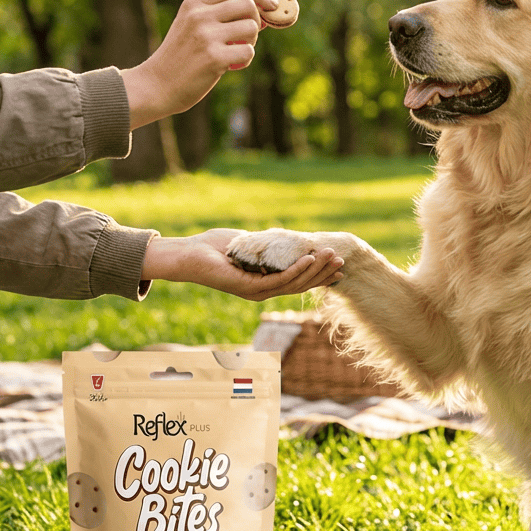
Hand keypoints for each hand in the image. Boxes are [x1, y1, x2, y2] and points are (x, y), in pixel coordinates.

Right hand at [121, 0, 277, 128]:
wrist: (156, 85)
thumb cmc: (180, 58)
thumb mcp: (191, 27)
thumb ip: (219, 16)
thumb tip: (261, 14)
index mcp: (194, 3)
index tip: (272, 4)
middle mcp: (200, 15)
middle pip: (248, 4)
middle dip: (257, 21)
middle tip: (247, 38)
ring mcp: (207, 36)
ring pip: (251, 27)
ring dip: (251, 42)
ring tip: (235, 54)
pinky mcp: (214, 58)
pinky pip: (248, 52)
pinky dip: (245, 61)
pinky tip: (230, 67)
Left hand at [140, 229, 342, 301]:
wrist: (188, 255)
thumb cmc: (214, 247)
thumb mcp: (248, 243)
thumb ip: (267, 245)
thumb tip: (284, 238)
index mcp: (264, 284)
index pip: (298, 282)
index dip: (319, 276)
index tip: (339, 268)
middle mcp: (262, 292)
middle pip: (301, 285)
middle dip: (323, 273)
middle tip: (342, 260)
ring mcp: (255, 292)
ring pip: (293, 283)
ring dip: (314, 269)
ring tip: (330, 256)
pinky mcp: (247, 287)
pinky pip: (277, 280)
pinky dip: (295, 270)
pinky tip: (308, 259)